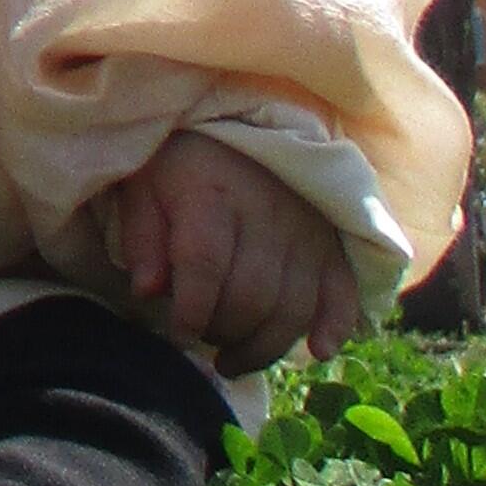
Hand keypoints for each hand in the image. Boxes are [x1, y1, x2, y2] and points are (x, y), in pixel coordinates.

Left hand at [105, 132, 359, 368]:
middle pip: (253, 295)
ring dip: (264, 346)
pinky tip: (316, 351)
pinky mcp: (331, 243)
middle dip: (222, 332)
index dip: (190, 310)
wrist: (236, 127)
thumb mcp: (143, 189)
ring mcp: (305, 229)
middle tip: (202, 340)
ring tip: (232, 358)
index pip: (204, 263)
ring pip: (294, 307)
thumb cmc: (180, 167)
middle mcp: (266, 212)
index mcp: (211, 194)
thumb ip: (142, 238)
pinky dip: (334, 326)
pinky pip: (343, 292)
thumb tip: (148, 291)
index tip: (176, 335)